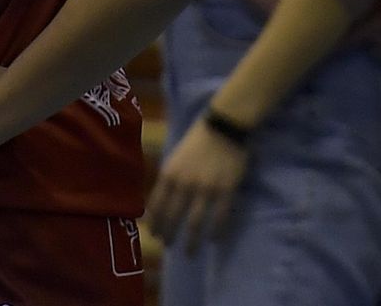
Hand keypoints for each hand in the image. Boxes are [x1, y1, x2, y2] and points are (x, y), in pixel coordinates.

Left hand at [144, 118, 249, 252]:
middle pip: (173, 217)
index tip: (154, 235)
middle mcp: (184, 184)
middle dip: (169, 235)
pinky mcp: (226, 190)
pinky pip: (220, 217)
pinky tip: (213, 240)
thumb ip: (169, 178)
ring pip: (195, 223)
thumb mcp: (175, 157)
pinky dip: (216, 231)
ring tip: (189, 252)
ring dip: (191, 241)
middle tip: (168, 247)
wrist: (223, 126)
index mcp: (169, 174)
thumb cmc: (196, 141)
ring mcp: (206, 189)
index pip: (157, 205)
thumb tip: (161, 200)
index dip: (155, 222)